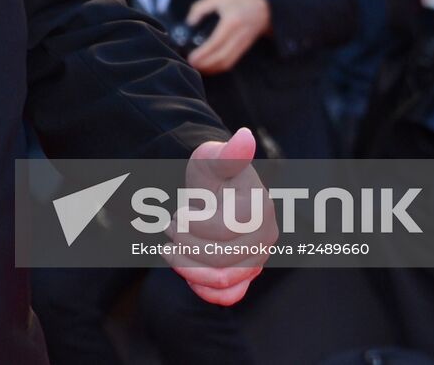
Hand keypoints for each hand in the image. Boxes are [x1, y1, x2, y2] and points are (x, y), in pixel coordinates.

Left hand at [165, 128, 276, 304]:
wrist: (210, 192)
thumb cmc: (210, 172)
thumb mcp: (212, 158)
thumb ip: (228, 153)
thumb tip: (244, 137)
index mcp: (259, 209)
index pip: (223, 229)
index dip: (192, 224)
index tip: (177, 211)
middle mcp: (265, 237)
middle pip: (222, 259)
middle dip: (186, 244)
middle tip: (169, 226)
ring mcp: (257, 259)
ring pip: (222, 280)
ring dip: (188, 267)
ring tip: (170, 248)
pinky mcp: (245, 275)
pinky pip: (228, 295)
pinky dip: (204, 289)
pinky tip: (186, 270)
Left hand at [185, 0, 270, 74]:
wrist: (264, 10)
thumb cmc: (239, 2)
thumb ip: (200, 8)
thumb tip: (189, 23)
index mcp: (231, 22)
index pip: (216, 42)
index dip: (203, 53)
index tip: (191, 57)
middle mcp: (238, 36)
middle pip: (221, 57)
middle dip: (205, 64)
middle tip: (191, 64)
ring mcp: (242, 44)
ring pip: (226, 63)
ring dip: (211, 68)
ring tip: (197, 67)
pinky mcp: (243, 50)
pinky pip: (230, 63)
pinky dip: (218, 68)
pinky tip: (208, 67)